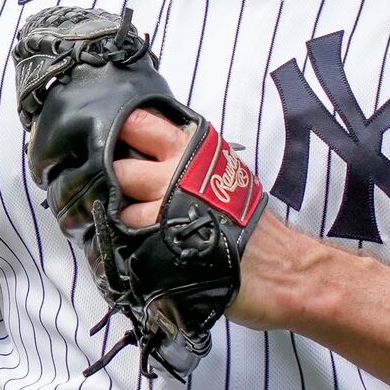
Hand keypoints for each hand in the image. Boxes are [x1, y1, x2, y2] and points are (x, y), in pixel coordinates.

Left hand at [114, 107, 323, 328]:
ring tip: (137, 226)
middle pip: (118, 167)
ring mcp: (163, 212)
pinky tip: (140, 246)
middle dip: (113, 180)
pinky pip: (126, 241)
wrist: (276, 266)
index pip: (139, 124)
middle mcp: (173, 175)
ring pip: (119, 208)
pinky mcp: (157, 248)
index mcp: (190, 149)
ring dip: (121, 218)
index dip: (120, 131)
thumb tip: (147, 148)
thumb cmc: (247, 218)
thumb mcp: (223, 168)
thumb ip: (185, 156)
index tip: (112, 140)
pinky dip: (127, 243)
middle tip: (121, 192)